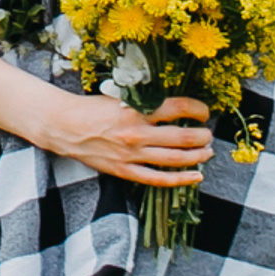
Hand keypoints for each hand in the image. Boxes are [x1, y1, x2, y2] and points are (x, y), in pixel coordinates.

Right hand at [39, 91, 211, 186]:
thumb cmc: (92, 108)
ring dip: (196, 156)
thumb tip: (171, 104)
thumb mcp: (118, 96)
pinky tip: (195, 176)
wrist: (65, 126)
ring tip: (207, 153)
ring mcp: (132, 154)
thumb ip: (143, 101)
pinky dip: (180, 179)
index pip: (177, 107)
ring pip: (174, 159)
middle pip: (181, 136)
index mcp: (135, 108)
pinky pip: (158, 179)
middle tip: (209, 134)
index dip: (197, 109)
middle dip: (201, 136)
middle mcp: (137, 132)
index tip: (204, 111)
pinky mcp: (125, 171)